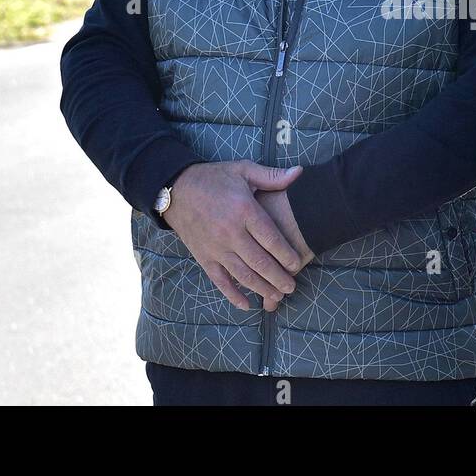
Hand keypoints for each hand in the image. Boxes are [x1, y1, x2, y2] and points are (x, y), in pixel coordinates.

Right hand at [162, 161, 303, 311]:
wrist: (176, 188)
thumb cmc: (213, 178)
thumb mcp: (242, 170)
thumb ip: (271, 176)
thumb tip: (299, 173)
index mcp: (244, 211)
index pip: (271, 239)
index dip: (287, 255)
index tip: (298, 264)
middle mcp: (230, 233)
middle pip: (260, 261)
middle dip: (278, 277)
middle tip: (291, 287)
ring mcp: (216, 248)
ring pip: (243, 275)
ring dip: (261, 288)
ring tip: (277, 296)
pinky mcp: (204, 257)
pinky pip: (220, 281)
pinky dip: (233, 295)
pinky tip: (246, 305)